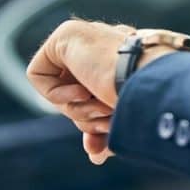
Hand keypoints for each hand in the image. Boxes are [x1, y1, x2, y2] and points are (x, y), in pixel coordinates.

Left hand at [27, 19, 178, 164]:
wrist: (150, 83)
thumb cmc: (147, 104)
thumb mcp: (122, 121)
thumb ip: (104, 133)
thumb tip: (95, 156)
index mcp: (127, 62)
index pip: (96, 94)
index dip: (94, 121)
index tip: (104, 136)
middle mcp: (107, 46)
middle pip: (76, 95)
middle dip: (85, 117)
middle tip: (105, 119)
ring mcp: (88, 37)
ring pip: (60, 88)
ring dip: (78, 108)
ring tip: (100, 104)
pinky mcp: (66, 34)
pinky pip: (39, 74)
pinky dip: (55, 94)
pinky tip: (82, 90)